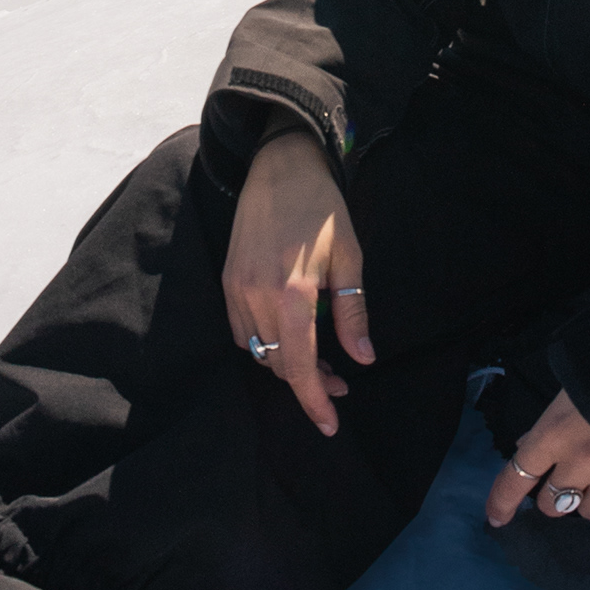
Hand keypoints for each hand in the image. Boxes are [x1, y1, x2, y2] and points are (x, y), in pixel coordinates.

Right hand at [222, 127, 370, 436]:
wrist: (280, 165)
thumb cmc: (322, 208)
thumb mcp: (350, 257)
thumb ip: (352, 311)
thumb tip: (362, 358)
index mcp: (294, 293)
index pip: (301, 367)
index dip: (314, 401)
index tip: (330, 424)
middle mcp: (258, 296)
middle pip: (279, 365)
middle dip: (309, 382)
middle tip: (341, 381)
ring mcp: (237, 289)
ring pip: (258, 352)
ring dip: (287, 363)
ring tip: (320, 357)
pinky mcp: (227, 281)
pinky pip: (242, 330)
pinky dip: (265, 343)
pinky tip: (290, 333)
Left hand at [484, 389, 589, 527]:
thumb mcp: (570, 389)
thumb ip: (548, 423)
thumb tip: (527, 446)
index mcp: (553, 434)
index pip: (515, 478)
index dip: (501, 501)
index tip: (496, 518)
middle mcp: (579, 462)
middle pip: (553, 504)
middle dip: (554, 495)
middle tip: (564, 480)